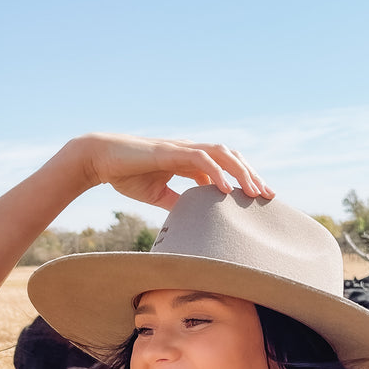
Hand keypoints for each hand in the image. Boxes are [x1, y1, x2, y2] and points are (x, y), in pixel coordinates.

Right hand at [72, 133, 272, 210]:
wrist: (100, 159)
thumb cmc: (125, 174)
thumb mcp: (157, 194)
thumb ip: (177, 202)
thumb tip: (192, 220)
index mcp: (189, 161)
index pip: (226, 166)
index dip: (244, 180)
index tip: (260, 198)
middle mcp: (189, 151)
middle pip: (231, 157)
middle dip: (251, 175)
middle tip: (268, 197)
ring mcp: (180, 149)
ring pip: (221, 154)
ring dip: (240, 172)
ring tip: (253, 192)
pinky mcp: (169, 151)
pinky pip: (199, 158)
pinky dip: (215, 172)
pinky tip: (224, 190)